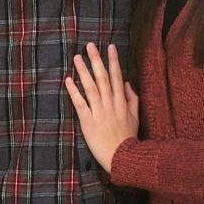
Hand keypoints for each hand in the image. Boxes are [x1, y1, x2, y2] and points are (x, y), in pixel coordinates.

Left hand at [64, 43, 139, 171]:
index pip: (118, 77)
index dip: (114, 61)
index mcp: (122, 102)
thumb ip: (132, 99)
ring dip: (83, 71)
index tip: (110, 47)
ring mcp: (99, 112)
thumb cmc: (128, 139)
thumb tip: (128, 82)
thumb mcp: (135, 117)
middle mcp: (111, 104)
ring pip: (91, 88)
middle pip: (103, 78)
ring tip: (77, 58)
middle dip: (97, 60)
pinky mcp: (88, 122)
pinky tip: (68, 80)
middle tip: (90, 45)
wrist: (123, 158)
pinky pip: (80, 104)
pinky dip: (74, 91)